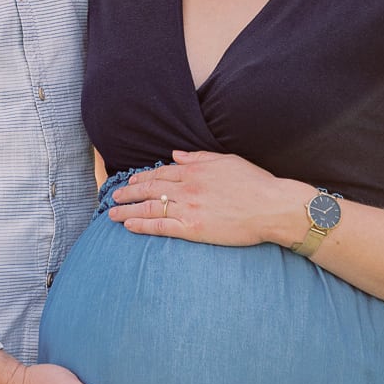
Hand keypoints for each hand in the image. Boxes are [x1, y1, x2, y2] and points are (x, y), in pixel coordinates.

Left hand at [109, 149, 301, 246]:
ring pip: (150, 208)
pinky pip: (161, 227)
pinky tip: (129, 226)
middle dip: (129, 192)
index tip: (131, 181)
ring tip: (112, 213)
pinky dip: (142, 226)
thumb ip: (199, 157)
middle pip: (150, 189)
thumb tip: (176, 154)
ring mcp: (188, 208)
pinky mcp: (193, 228)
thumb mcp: (226, 161)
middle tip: (114, 196)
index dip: (143, 177)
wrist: (271, 207)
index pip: (162, 173)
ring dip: (128, 210)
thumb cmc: (255, 183)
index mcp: (195, 171)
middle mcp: (187, 188)